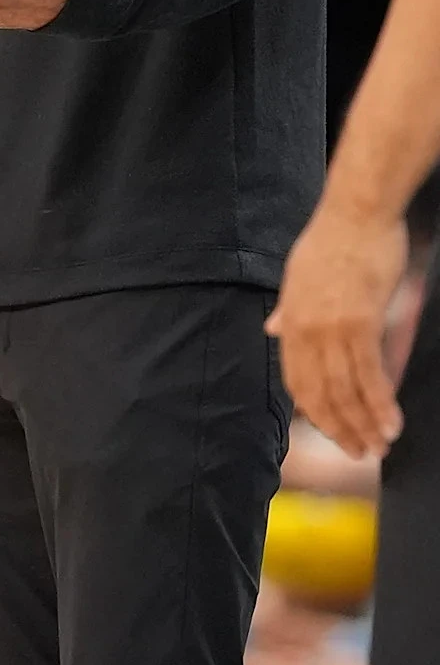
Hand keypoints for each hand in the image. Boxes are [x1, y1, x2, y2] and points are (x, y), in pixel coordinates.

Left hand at [267, 201, 407, 458]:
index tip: (332, 430)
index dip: (314, 410)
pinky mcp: (360, 322)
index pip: (297, 379)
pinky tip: (391, 423)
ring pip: (345, 390)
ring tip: (380, 447)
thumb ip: (288, 310)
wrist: (355, 212)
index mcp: (291, 320)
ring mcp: (331, 328)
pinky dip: (380, 403)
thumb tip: (272, 330)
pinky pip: (369, 374)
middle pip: (320, 392)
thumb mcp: (298, 275)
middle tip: (360, 452)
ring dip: (363, 424)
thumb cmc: (333, 239)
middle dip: (340, 428)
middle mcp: (305, 329)